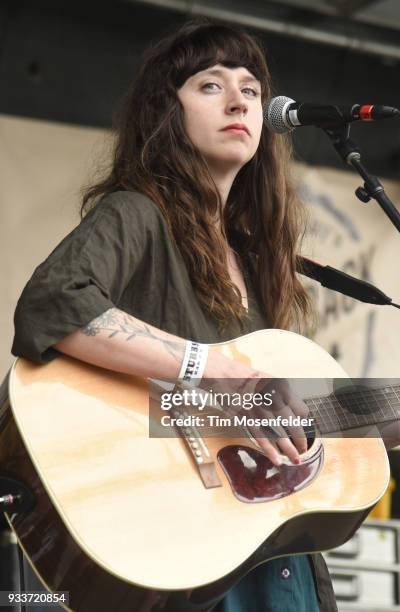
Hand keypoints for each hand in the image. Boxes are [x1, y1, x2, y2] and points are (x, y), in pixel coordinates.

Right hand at [202, 350, 308, 465]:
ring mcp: (259, 409)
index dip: (303, 421)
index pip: (301, 410)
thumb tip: (297, 412)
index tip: (302, 428)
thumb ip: (284, 395)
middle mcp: (273, 398)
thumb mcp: (270, 380)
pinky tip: (277, 459)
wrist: (223, 374)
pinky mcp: (246, 418)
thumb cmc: (248, 378)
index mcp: (282, 388)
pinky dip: (270, 450)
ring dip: (289, 449)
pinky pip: (261, 437)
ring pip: (279, 434)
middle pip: (293, 424)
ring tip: (296, 460)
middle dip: (300, 440)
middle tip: (303, 449)